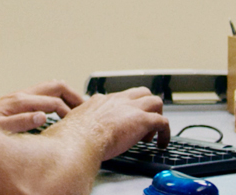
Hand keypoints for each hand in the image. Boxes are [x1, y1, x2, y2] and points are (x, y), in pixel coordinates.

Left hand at [0, 80, 86, 132]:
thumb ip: (20, 122)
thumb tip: (42, 116)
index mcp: (20, 101)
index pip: (54, 102)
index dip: (69, 112)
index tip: (78, 123)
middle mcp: (21, 95)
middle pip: (56, 86)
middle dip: (73, 95)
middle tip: (86, 108)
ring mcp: (19, 96)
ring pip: (50, 87)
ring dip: (65, 95)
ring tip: (77, 107)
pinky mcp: (17, 101)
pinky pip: (43, 94)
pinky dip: (56, 98)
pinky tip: (58, 110)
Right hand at [47, 87, 169, 160]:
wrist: (80, 139)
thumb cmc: (73, 136)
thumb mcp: (73, 123)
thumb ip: (77, 122)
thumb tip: (69, 129)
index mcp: (102, 101)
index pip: (119, 98)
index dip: (125, 109)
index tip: (124, 120)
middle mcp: (118, 100)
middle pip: (141, 92)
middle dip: (146, 106)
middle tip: (143, 123)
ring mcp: (132, 108)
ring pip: (156, 101)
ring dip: (157, 116)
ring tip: (152, 134)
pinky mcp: (143, 120)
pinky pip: (163, 122)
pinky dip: (166, 133)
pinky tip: (162, 143)